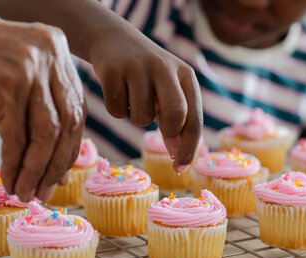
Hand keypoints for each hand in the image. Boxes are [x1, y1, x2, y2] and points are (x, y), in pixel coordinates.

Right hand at [88, 31, 202, 172]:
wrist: (114, 40)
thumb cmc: (147, 76)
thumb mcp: (167, 91)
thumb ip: (176, 121)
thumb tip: (178, 158)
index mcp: (185, 75)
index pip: (193, 118)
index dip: (189, 147)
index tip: (180, 169)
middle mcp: (164, 68)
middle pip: (175, 114)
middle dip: (168, 131)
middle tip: (156, 126)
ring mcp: (138, 68)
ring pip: (141, 117)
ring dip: (135, 117)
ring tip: (133, 98)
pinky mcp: (112, 70)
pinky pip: (116, 110)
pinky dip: (116, 109)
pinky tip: (118, 91)